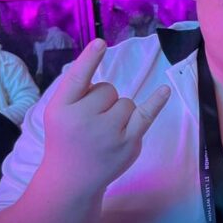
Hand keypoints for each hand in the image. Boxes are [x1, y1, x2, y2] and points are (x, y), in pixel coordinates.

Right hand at [42, 39, 170, 194]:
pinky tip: (164, 90)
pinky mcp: (128, 144)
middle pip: (108, 89)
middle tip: (91, 122)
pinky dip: (156, 102)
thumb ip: (77, 90)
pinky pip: (146, 115)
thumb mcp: (57, 112)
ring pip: (126, 102)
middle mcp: (83, 120)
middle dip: (103, 100)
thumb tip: (103, 64)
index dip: (90, 59)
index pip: (77, 78)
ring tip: (103, 132)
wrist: (72, 179)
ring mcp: (108, 133)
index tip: (101, 43)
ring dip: (119, 111)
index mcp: (60, 108)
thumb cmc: (66, 138)